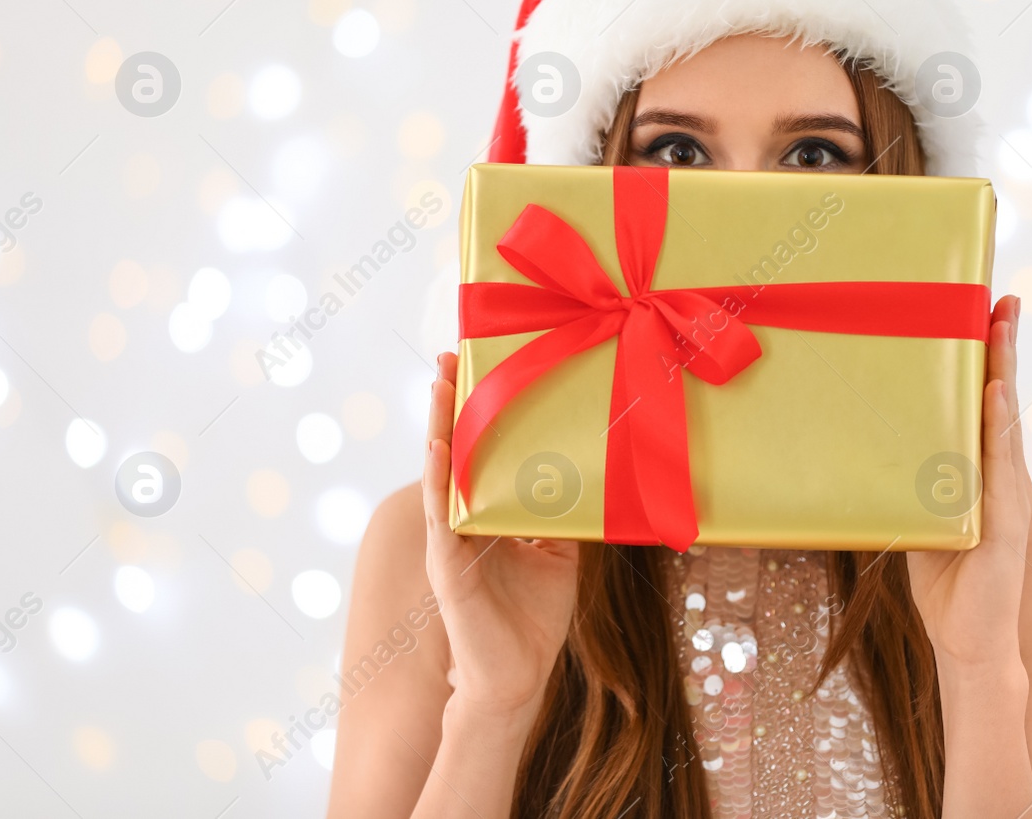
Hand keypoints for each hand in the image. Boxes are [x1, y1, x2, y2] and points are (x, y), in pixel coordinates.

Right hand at [422, 353, 578, 719]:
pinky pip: (442, 514)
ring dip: (438, 427)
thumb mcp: (560, 551)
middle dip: (449, 403)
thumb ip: (564, 511)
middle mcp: (462, 519)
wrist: (518, 675)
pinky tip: (440, 448)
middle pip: (453, 450)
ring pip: (440, 472)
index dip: (474, 411)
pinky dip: (440, 478)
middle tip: (448, 356)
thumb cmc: (535, 614)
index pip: (477, 451)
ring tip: (438, 384)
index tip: (477, 364)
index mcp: (487, 512)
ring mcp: (450, 539)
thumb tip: (593, 470)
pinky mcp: (448, 564)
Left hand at [906, 295, 1031, 676]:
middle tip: (1003, 299)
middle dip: (1004, 348)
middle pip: (1005, 400)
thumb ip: (907, 482)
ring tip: (1000, 327)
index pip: (989, 405)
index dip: (991, 359)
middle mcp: (1005, 477)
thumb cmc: (947, 583)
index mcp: (986, 473)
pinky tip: (996, 397)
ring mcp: (1010, 498)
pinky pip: (1002, 469)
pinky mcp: (1005, 526)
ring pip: (1008, 423)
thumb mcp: (919, 517)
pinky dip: (1000, 429)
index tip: (988, 311)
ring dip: (1004, 372)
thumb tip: (865, 445)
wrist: (969, 643)